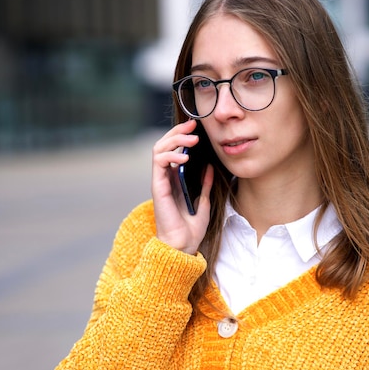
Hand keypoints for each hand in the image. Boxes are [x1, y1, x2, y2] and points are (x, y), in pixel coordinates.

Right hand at [151, 120, 213, 254]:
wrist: (183, 245)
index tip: (196, 127)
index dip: (182, 135)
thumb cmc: (191, 229)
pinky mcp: (158, 187)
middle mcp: (165, 178)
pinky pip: (159, 163)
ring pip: (159, 149)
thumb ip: (206, 185)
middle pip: (164, 145)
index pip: (173, 149)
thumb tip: (210, 168)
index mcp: (174, 179)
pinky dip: (170, 155)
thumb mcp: (204, 202)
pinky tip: (185, 156)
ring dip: (174, 139)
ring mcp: (160, 181)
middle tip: (193, 124)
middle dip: (177, 131)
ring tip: (191, 139)